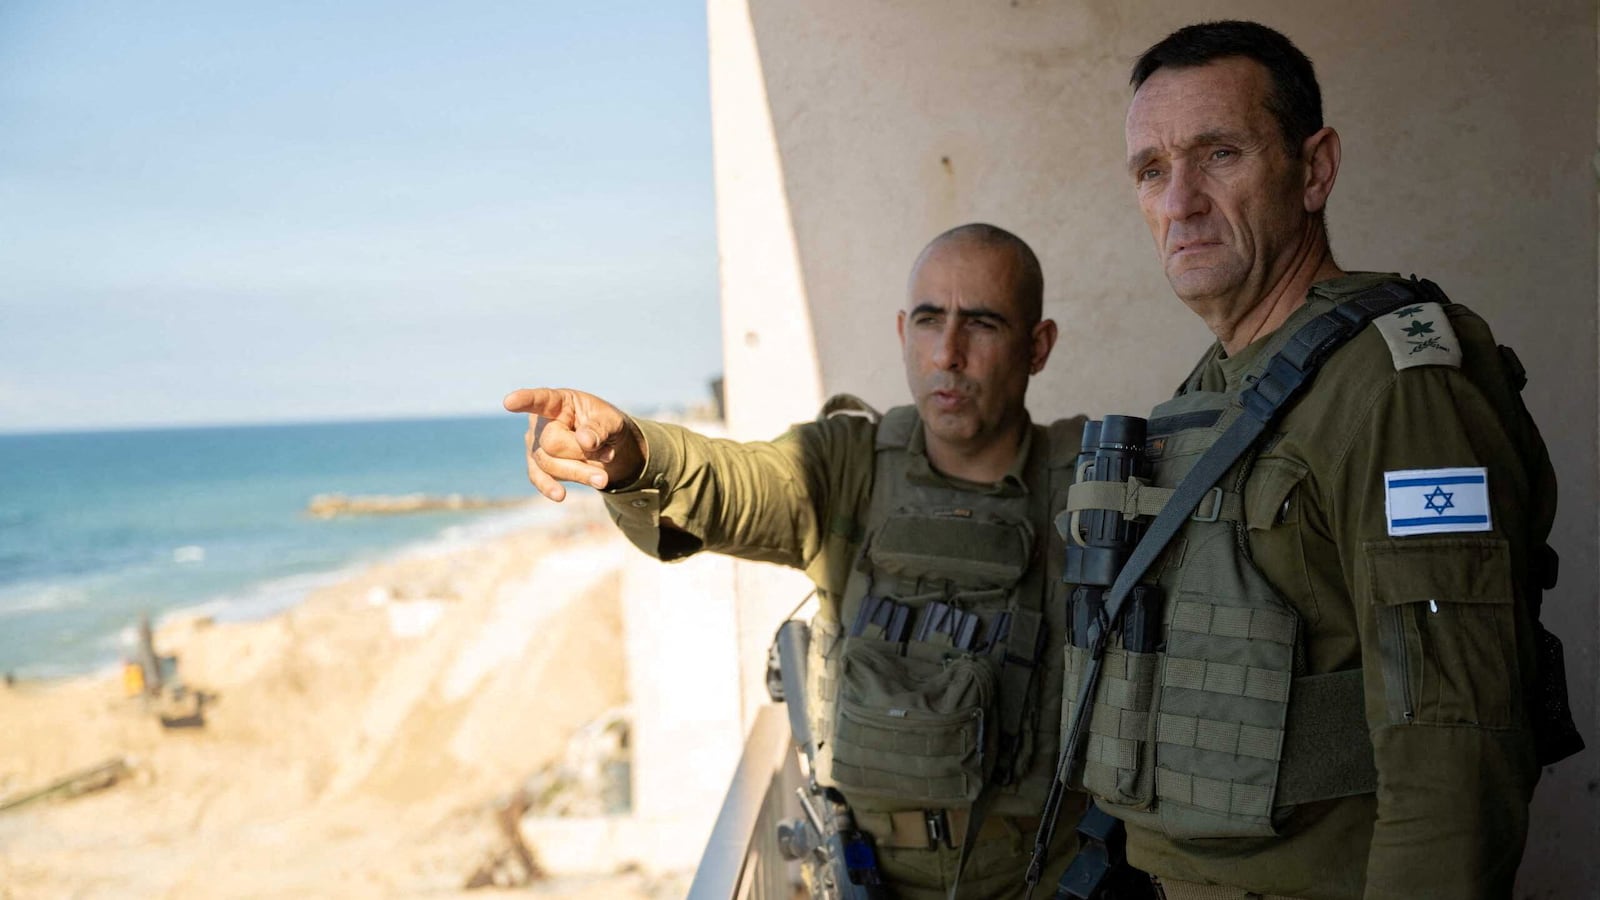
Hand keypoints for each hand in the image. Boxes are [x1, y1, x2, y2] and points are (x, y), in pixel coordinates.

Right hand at [502, 388, 646, 500]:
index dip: (525, 400)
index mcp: (559, 401)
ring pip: (548, 464)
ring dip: (578, 473)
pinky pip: (539, 478)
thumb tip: (584, 441)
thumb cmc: (606, 426)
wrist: (608, 446)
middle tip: (608, 457)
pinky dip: (549, 487)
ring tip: (602, 479)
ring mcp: (535, 444)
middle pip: (551, 442)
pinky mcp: (537, 465)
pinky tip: (560, 495)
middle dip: (580, 453)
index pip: (541, 400)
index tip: (509, 402)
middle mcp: (541, 421)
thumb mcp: (612, 422)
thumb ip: (600, 428)